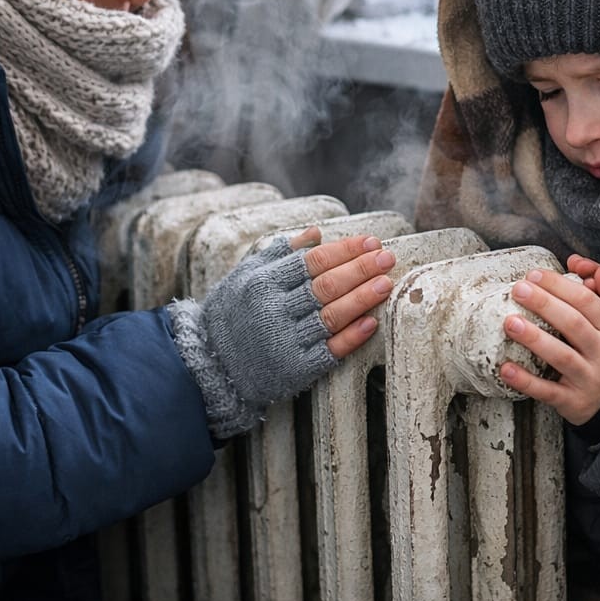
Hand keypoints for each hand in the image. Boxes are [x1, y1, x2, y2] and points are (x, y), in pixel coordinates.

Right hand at [200, 228, 394, 412]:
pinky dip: (351, 336)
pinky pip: (329, 351)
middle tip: (387, 257)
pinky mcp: (295, 369)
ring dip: (362, 299)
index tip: (371, 242)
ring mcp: (285, 341)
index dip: (345, 250)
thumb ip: (280, 252)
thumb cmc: (232, 313)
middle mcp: (274, 310)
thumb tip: (316, 232)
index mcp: (263, 283)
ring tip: (386, 284)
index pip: (313, 261)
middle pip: (326, 285)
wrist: (212, 365)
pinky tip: (371, 322)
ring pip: (331, 316)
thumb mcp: (246, 275)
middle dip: (360, 269)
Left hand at [498, 265, 599, 424]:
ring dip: (534, 338)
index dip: (560, 285)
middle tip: (519, 289)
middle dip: (544, 303)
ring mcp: (591, 379)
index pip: (588, 300)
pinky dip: (527, 382)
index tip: (535, 274)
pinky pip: (548, 391)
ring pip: (560, 355)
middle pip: (572, 323)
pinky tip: (506, 369)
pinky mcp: (575, 402)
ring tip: (510, 322)